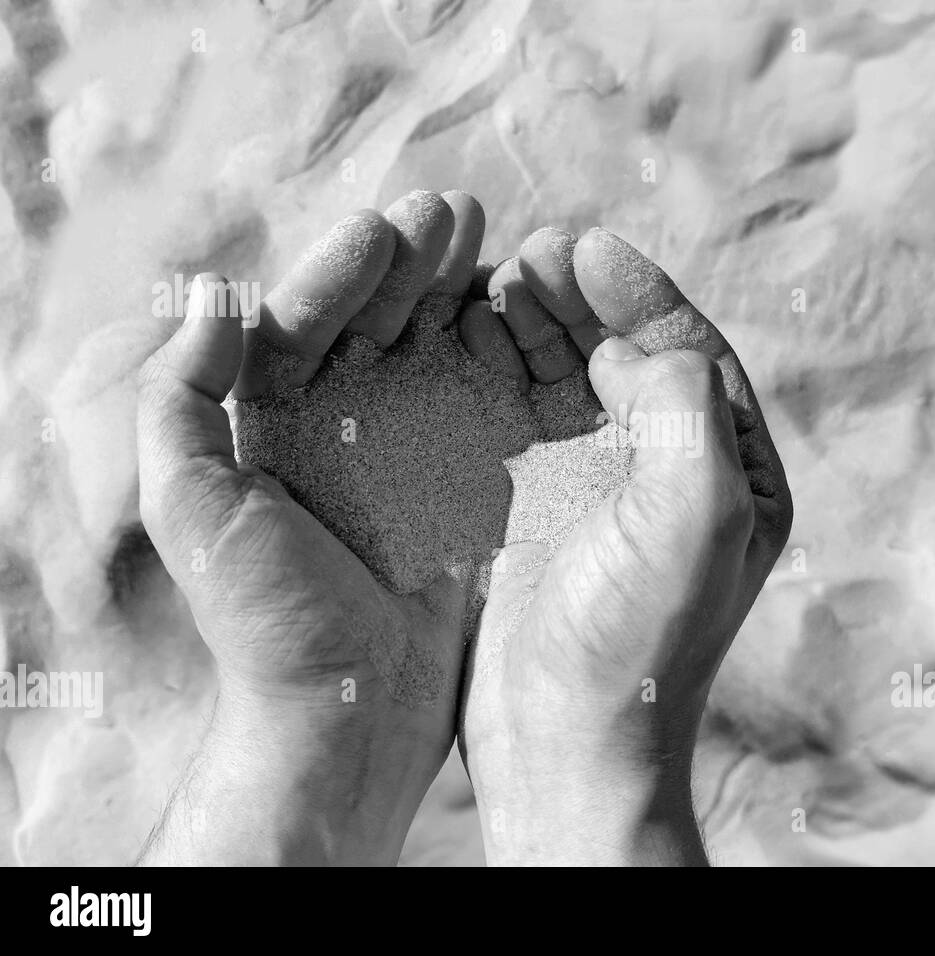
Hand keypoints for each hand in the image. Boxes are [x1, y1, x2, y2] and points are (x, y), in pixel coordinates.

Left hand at [137, 192, 481, 863]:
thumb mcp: (196, 512)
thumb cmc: (266, 623)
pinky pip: (472, 402)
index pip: (297, 325)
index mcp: (262, 427)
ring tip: (490, 242)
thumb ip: (182, 403)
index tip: (389, 227)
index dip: (341, 272)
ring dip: (454, 292)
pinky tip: (517, 317)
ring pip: (424, 351)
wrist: (348, 716)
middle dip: (409, 262)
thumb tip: (218, 294)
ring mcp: (393, 453)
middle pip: (367, 323)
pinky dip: (494, 355)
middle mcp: (327, 429)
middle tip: (454, 208)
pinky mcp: (450, 483)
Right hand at [460, 228, 792, 864]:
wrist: (565, 742)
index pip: (691, 354)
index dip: (640, 293)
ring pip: (569, 376)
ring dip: (535, 323)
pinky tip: (468, 334)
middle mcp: (671, 472)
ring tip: (494, 282)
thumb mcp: (695, 513)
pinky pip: (518, 416)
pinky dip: (495, 369)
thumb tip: (638, 340)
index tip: (583, 245)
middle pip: (627, 353)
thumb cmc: (640, 640)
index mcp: (733, 471)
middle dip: (581, 299)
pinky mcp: (536, 508)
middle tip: (530, 256)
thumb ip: (684, 405)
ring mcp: (600, 487)